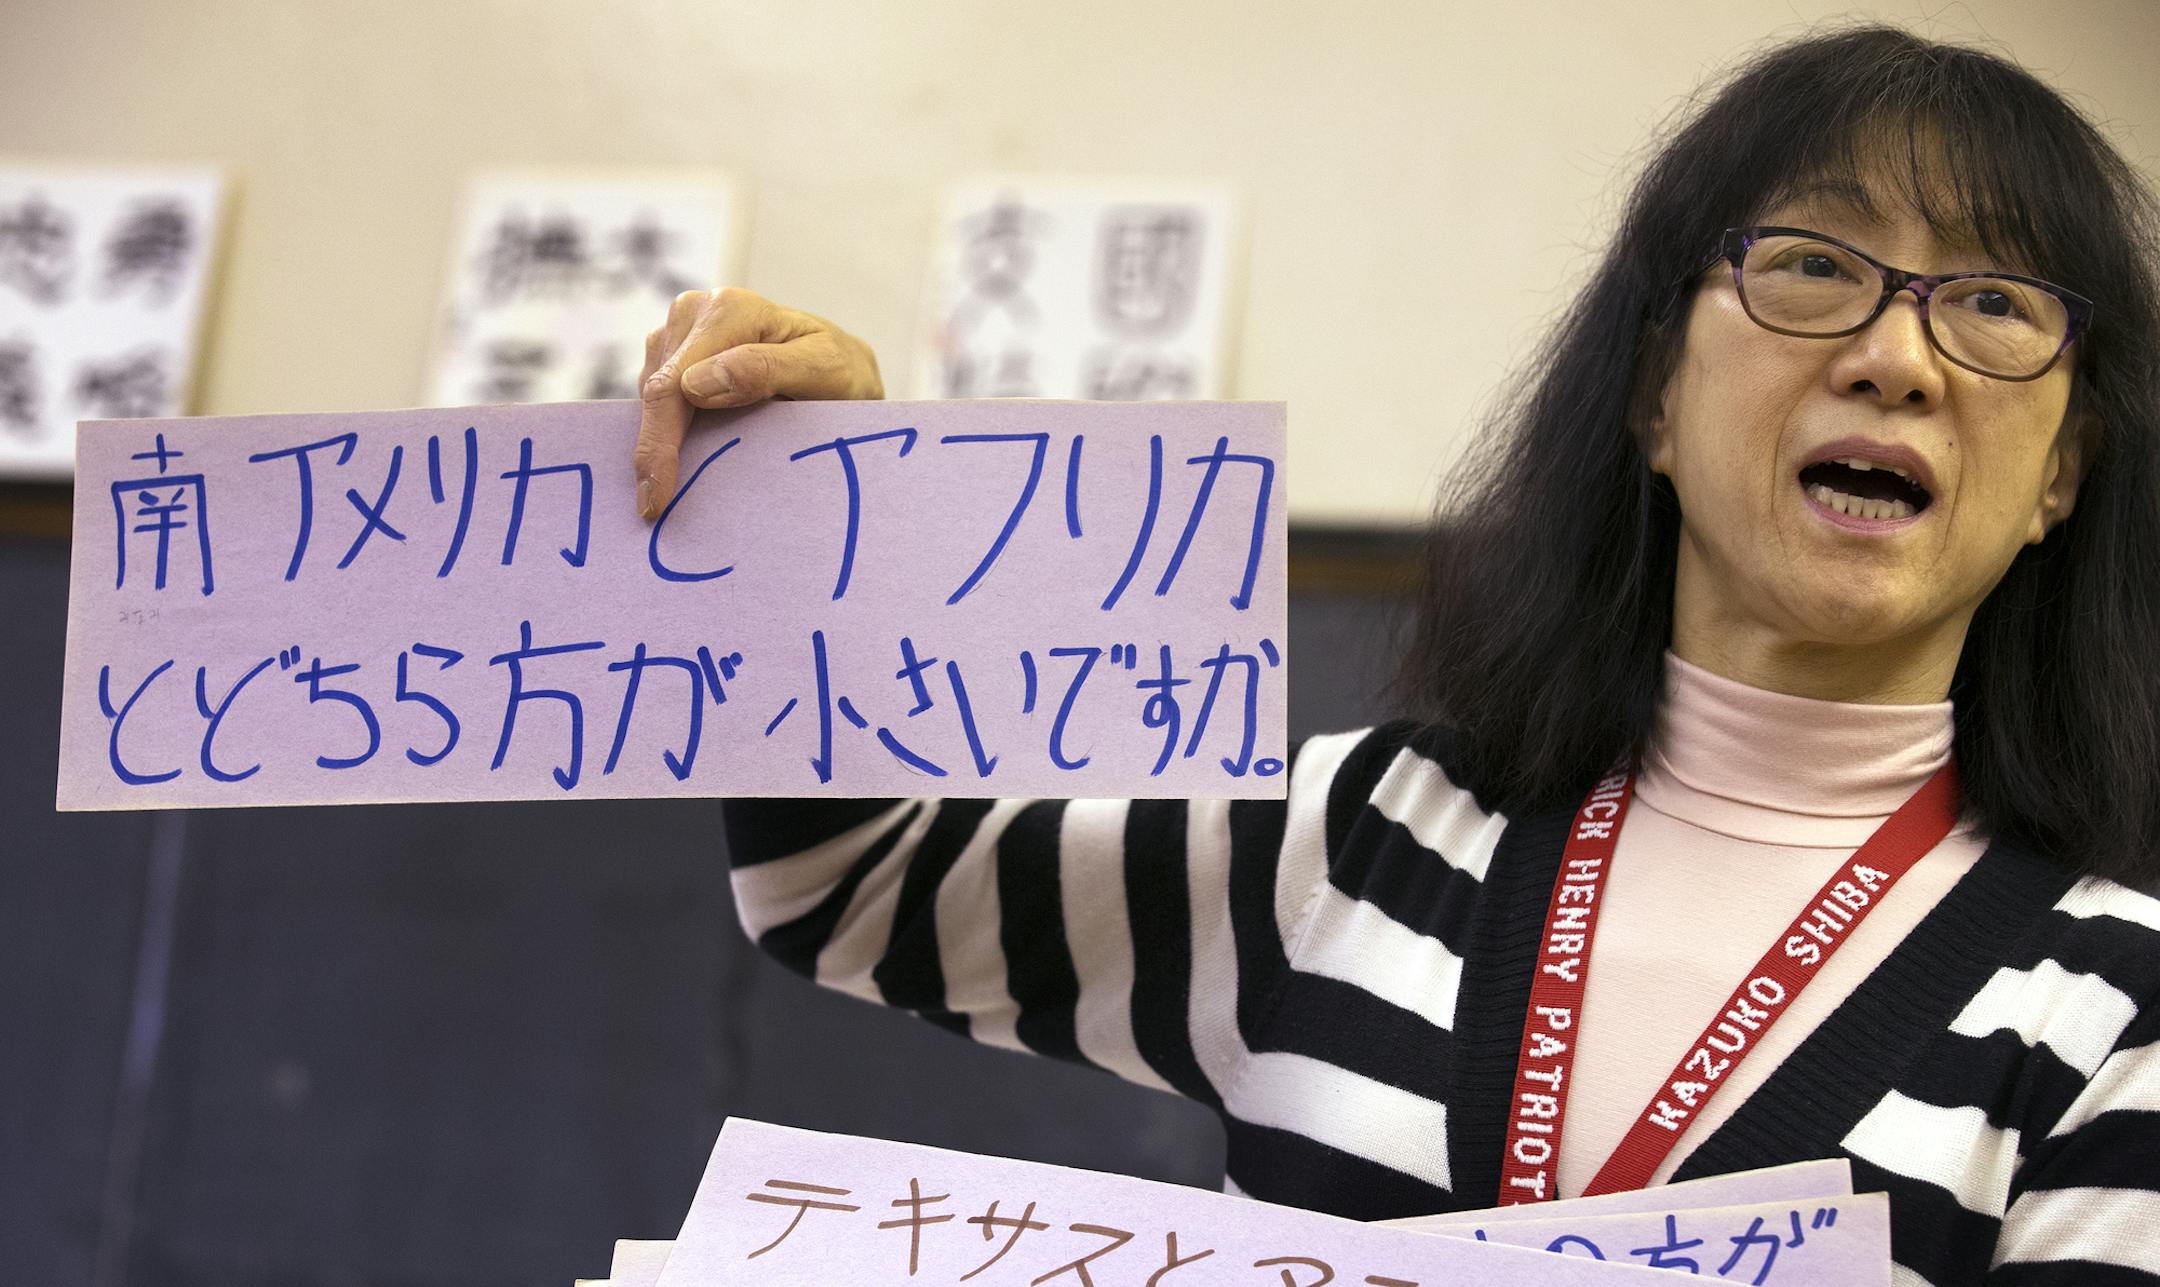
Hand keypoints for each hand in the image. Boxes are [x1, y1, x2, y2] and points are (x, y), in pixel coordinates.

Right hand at [634, 287, 883, 517]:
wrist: (840, 368)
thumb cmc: (840, 370)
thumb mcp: (826, 370)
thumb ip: (767, 369)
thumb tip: (699, 384)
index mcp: (728, 310)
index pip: (675, 384)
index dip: (660, 443)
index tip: (658, 496)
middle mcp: (695, 312)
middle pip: (655, 392)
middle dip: (651, 451)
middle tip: (652, 507)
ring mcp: (679, 332)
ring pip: (649, 398)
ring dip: (660, 442)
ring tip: (672, 486)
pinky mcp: (672, 354)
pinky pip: (655, 398)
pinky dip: (664, 432)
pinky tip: (677, 461)